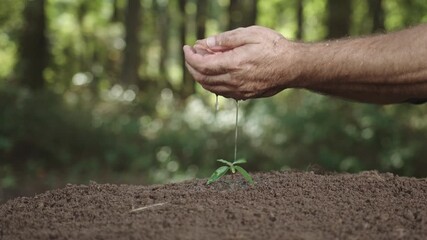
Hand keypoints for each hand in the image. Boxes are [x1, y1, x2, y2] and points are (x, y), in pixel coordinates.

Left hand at [183, 26, 301, 99]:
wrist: (294, 66)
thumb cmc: (274, 47)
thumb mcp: (251, 34)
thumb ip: (227, 40)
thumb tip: (207, 43)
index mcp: (234, 64)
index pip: (202, 65)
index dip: (190, 57)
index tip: (187, 48)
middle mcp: (234, 81)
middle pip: (203, 78)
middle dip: (191, 67)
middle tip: (190, 55)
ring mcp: (240, 91)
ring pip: (211, 88)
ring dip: (200, 77)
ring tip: (199, 63)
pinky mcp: (246, 95)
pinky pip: (222, 93)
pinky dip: (212, 84)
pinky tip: (214, 74)